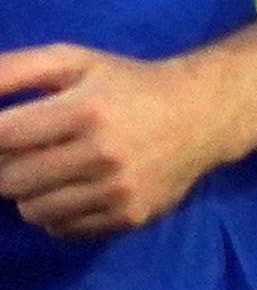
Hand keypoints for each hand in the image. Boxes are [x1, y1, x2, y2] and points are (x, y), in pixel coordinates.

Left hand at [0, 46, 229, 240]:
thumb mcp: (72, 61)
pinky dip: (58, 211)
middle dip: (6, 167)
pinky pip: (61, 228)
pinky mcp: (129, 217)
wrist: (203, 114)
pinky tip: (78, 187)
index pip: (2, 136)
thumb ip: (13, 70)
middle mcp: (103, 153)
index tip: (5, 133)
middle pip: (9, 181)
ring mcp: (117, 191)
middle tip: (27, 151)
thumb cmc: (126, 85)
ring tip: (53, 169)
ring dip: (30, 192)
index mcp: (85, 109)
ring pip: (31, 210)